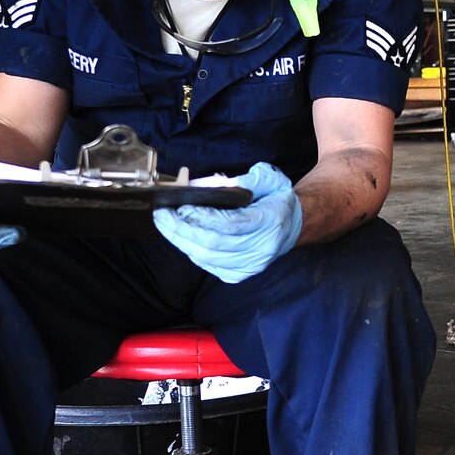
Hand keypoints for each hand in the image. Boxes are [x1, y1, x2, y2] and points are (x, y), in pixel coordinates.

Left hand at [152, 162, 302, 283]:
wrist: (293, 227)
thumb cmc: (277, 200)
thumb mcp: (268, 179)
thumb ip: (243, 180)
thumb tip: (207, 186)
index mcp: (270, 222)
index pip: (229, 224)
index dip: (201, 217)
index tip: (181, 206)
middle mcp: (261, 249)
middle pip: (212, 244)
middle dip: (181, 229)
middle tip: (161, 215)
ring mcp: (251, 266)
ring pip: (207, 257)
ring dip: (181, 241)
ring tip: (165, 224)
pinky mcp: (240, 275)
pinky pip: (208, 265)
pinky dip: (191, 251)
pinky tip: (181, 238)